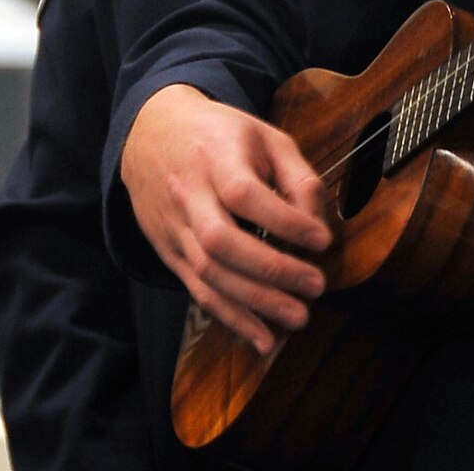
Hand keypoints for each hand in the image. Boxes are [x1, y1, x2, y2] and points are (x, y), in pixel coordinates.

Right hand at [120, 85, 330, 353]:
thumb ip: (299, 177)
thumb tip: (318, 226)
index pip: (244, 193)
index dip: (285, 221)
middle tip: (315, 286)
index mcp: (215, 156)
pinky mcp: (168, 251)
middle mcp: (188, 193)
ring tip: (298, 316)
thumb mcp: (265, 137)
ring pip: (208, 273)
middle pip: (221, 241)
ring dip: (255, 303)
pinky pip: (197, 291)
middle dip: (272, 270)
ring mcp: (174, 226)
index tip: (322, 239)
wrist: (151, 135)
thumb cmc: (220, 136)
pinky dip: (231, 318)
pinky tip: (262, 338)